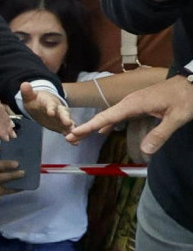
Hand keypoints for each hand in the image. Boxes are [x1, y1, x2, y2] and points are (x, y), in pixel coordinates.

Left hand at [20, 83, 73, 133]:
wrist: (41, 105)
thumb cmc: (36, 100)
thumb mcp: (30, 96)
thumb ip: (27, 92)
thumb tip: (24, 84)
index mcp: (50, 102)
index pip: (50, 104)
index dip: (51, 108)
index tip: (51, 112)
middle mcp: (58, 110)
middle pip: (63, 113)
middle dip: (65, 118)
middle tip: (69, 123)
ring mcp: (61, 118)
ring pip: (68, 122)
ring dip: (71, 128)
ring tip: (74, 134)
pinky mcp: (61, 125)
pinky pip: (66, 130)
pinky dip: (71, 136)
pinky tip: (76, 143)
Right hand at [68, 74, 192, 155]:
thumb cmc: (186, 98)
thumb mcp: (177, 117)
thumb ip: (160, 134)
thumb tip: (145, 152)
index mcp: (135, 103)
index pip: (108, 117)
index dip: (90, 126)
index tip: (74, 133)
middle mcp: (130, 101)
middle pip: (104, 116)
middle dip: (86, 127)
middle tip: (69, 137)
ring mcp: (134, 101)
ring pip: (110, 115)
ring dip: (95, 125)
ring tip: (80, 135)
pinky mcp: (138, 103)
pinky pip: (118, 114)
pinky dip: (107, 122)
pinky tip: (103, 130)